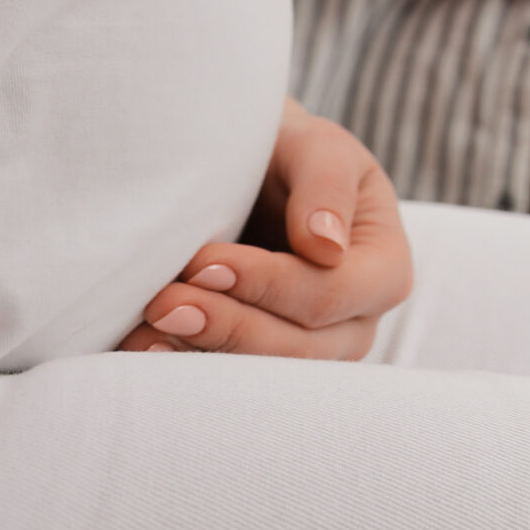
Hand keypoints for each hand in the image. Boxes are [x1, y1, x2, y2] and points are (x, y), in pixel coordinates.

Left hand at [119, 101, 411, 359]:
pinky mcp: (263, 366)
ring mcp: (311, 351)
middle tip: (163, 301)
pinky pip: (230, 382)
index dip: (269, 284)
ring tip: (146, 327)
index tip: (204, 263)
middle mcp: (355, 322)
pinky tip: (145, 347)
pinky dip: (183, 366)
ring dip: (201, 353)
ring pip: (263, 376)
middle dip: (228, 326)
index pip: (331, 294)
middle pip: (298, 347)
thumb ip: (327, 183)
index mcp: (384, 270)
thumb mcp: (318, 147)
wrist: (253, 172)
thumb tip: (327, 246)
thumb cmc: (293, 155)